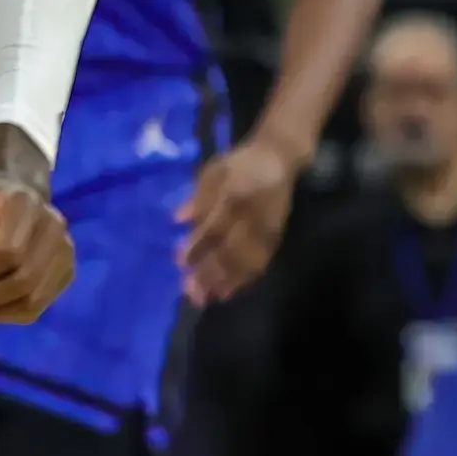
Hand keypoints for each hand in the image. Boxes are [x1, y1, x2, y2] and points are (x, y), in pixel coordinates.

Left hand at [175, 140, 298, 303]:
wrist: (279, 157)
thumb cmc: (240, 163)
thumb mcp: (215, 170)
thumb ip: (198, 197)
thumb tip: (178, 219)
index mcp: (234, 195)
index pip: (214, 226)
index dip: (197, 246)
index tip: (180, 262)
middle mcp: (252, 215)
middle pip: (230, 249)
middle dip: (209, 272)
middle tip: (190, 291)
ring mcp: (266, 228)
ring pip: (245, 261)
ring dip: (225, 281)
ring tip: (206, 298)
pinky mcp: (275, 237)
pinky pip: (260, 264)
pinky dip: (244, 280)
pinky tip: (228, 292)